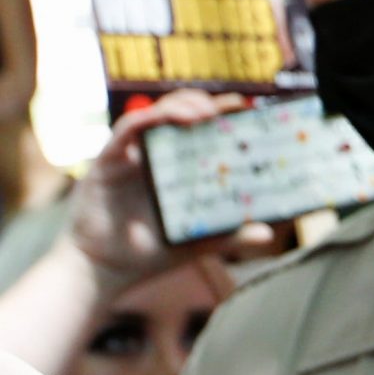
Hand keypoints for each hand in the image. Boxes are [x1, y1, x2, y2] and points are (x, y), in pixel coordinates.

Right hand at [67, 91, 274, 290]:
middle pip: (181, 113)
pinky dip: (146, 118)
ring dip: (182, 105)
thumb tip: (267, 233)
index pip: (203, 130)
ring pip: (156, 113)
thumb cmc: (151, 252)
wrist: (105, 271)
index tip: (248, 108)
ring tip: (206, 113)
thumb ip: (230, 235)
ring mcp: (132, 155)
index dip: (224, 115)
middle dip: (206, 103)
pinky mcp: (108, 159)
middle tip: (233, 107)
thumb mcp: (197, 242)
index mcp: (180, 167)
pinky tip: (165, 118)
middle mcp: (156, 155)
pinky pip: (126, 129)